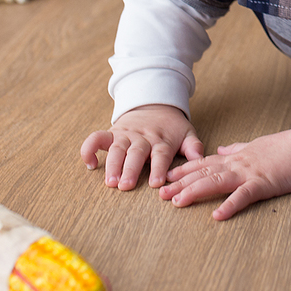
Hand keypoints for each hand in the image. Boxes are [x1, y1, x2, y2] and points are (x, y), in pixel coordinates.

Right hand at [80, 104, 204, 190]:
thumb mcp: (186, 132)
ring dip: (112, 164)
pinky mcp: (112, 133)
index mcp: (162, 140)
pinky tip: (90, 164)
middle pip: (136, 153)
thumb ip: (193, 146)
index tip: (156, 183)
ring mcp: (126, 135)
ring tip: (110, 181)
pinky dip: (90, 149)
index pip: (161, 154)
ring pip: (117, 148)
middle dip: (130, 169)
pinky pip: (97, 138)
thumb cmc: (171, 126)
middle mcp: (143, 137)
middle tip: (125, 186)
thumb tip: (200, 158)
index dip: (158, 167)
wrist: (154, 103)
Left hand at [159, 128, 290, 220]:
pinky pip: (243, 196)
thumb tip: (222, 149)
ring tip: (177, 202)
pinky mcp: (263, 184)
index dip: (184, 169)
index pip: (204, 163)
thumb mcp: (256, 145)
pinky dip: (230, 205)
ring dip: (195, 191)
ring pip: (216, 182)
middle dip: (181, 183)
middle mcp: (237, 164)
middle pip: (204, 173)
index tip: (166, 175)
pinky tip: (217, 215)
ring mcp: (249, 173)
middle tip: (160, 193)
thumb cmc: (284, 148)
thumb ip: (237, 148)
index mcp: (236, 157)